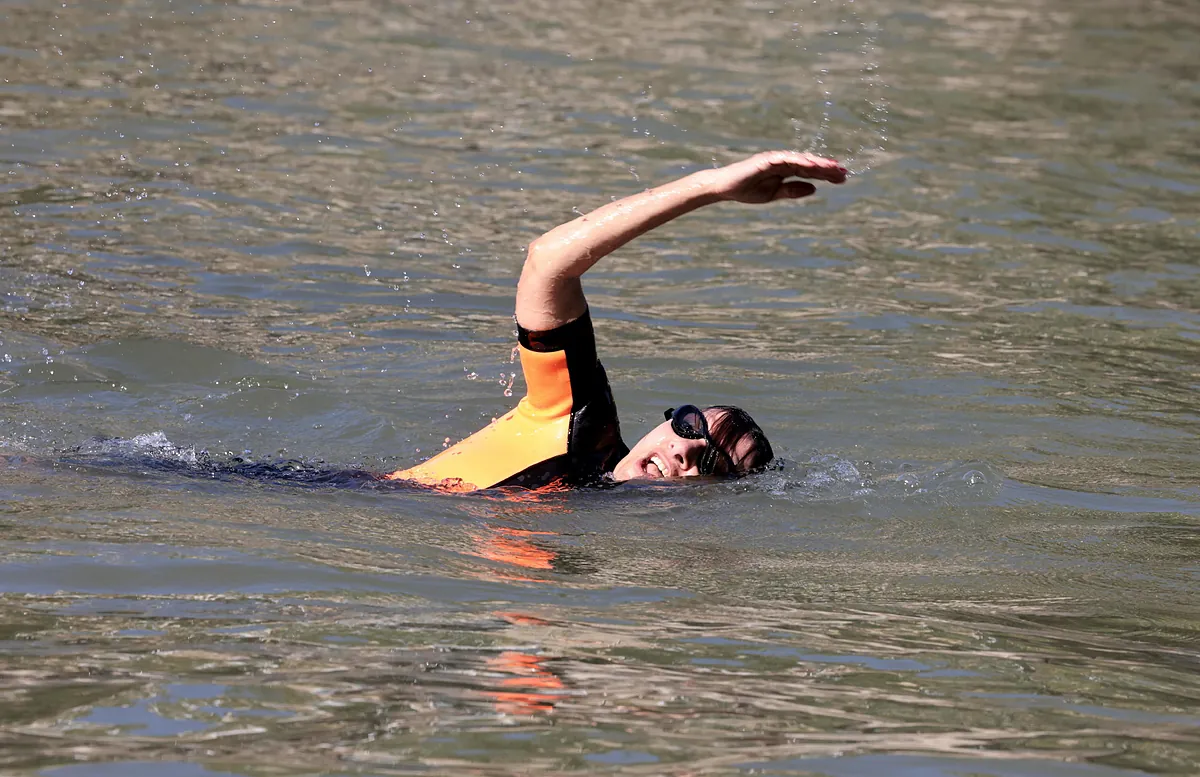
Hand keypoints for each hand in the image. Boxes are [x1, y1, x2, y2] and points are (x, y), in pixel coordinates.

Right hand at [704, 150, 846, 203]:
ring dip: (816, 163)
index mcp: (786, 170)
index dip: (826, 174)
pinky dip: (798, 160)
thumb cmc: (747, 190)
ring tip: (832, 168)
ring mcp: (775, 159)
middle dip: (826, 168)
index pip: (810, 171)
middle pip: (809, 163)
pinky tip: (811, 164)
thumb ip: (793, 190)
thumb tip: (814, 189)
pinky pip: (785, 159)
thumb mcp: (774, 194)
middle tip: (844, 172)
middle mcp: (783, 161)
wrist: (725, 188)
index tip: (842, 178)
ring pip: (800, 160)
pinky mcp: (766, 160)